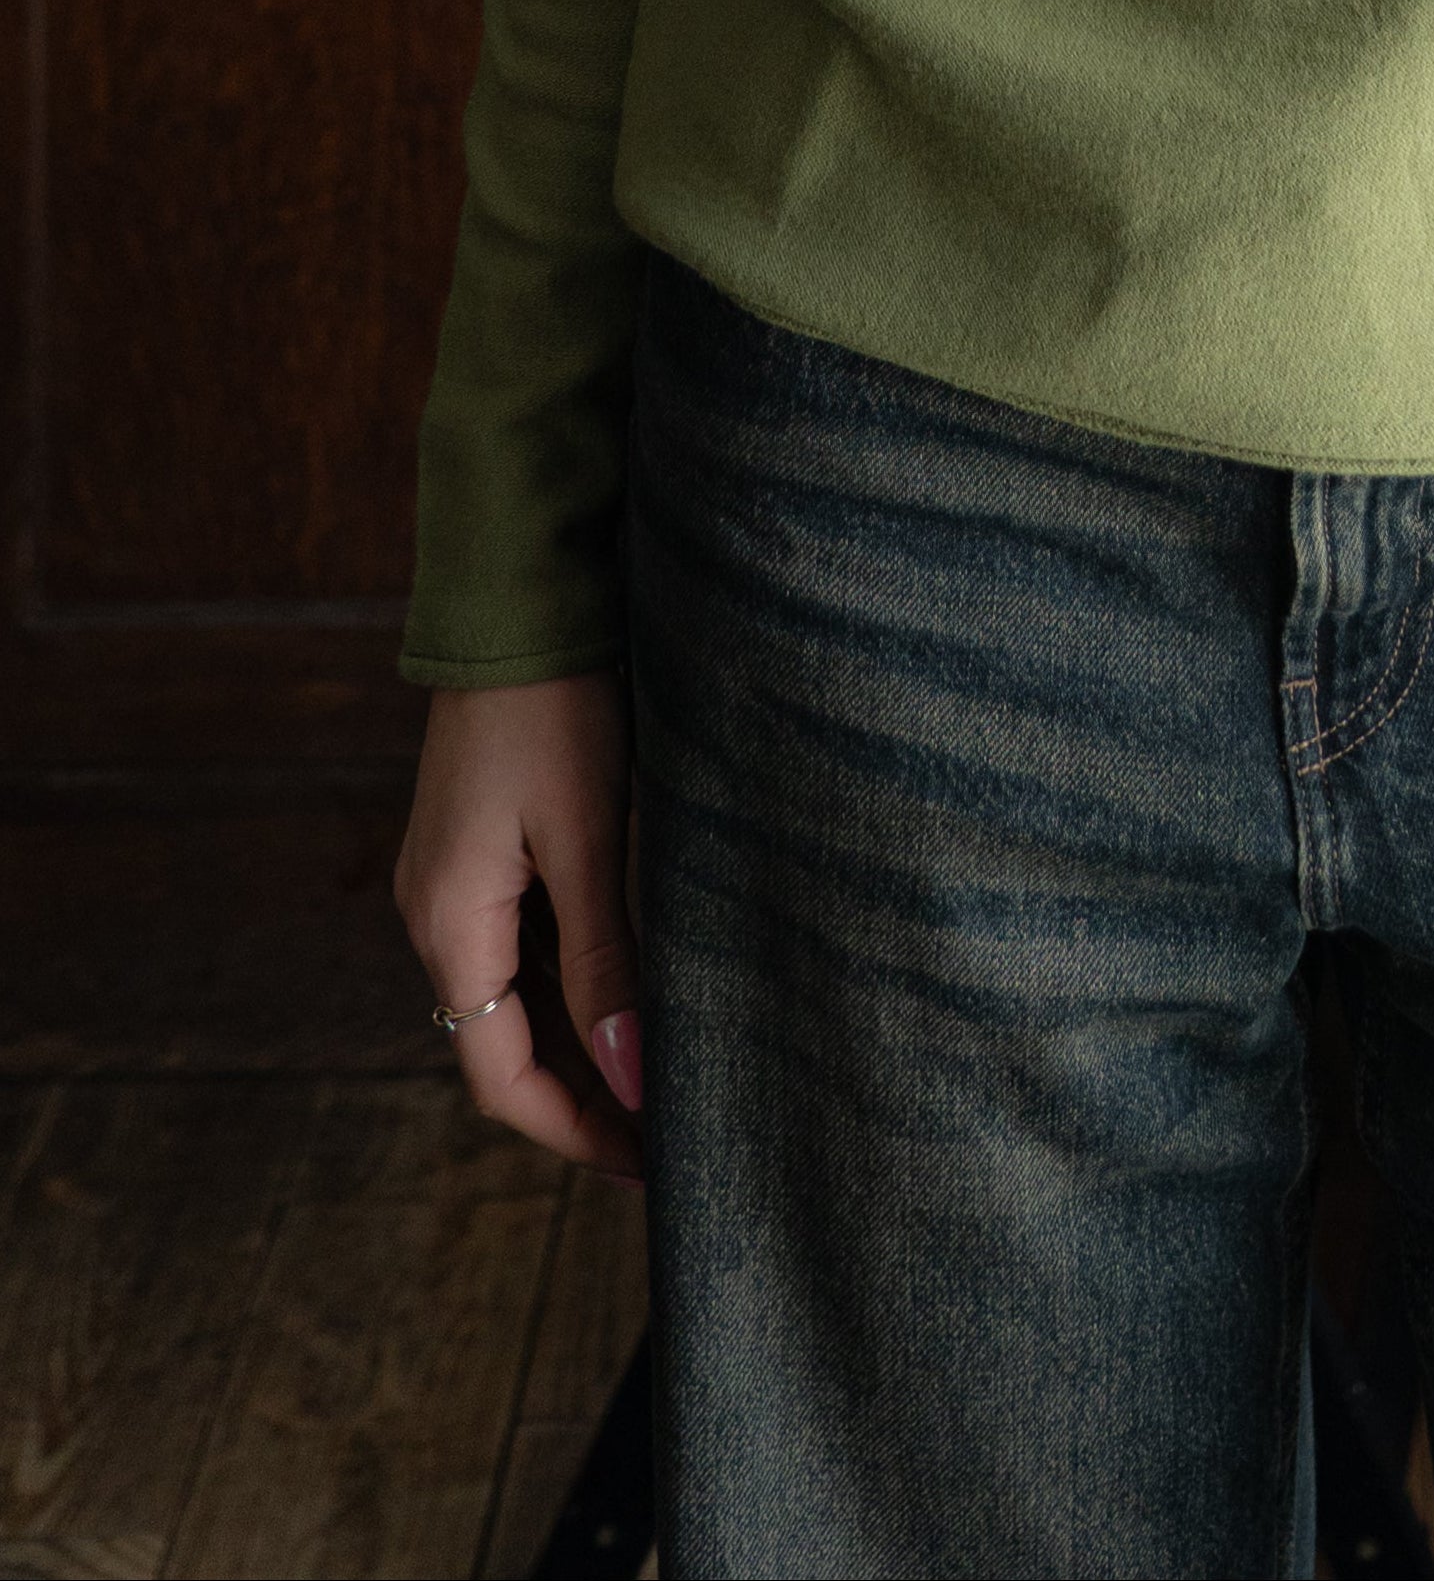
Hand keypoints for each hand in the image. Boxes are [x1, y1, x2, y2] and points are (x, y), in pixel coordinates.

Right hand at [394, 673, 643, 1180]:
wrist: (517, 600)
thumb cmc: (555, 707)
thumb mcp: (587, 836)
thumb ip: (604, 962)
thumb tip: (635, 1078)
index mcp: (450, 922)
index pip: (501, 1074)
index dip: (574, 1128)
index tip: (648, 1163)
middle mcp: (437, 915)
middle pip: (503, 1046)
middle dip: (581, 1099)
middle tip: (667, 1137)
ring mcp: (454, 884)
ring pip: (514, 1002)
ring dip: (579, 1047)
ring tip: (661, 1082)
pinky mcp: (480, 852)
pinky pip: (520, 951)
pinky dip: (570, 991)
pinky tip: (630, 1000)